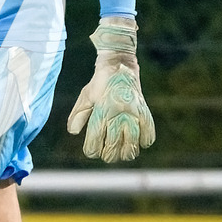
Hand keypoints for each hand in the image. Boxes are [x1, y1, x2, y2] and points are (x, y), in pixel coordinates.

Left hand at [67, 17, 155, 162]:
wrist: (119, 65)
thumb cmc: (99, 83)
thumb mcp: (86, 97)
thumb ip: (79, 115)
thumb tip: (73, 132)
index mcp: (101, 109)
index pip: (96, 137)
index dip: (92, 149)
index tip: (91, 152)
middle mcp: (118, 112)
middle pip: (114, 143)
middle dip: (109, 154)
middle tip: (107, 156)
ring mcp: (132, 111)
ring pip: (132, 140)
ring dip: (128, 151)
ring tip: (124, 154)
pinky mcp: (143, 109)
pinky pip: (148, 130)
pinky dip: (145, 139)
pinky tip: (140, 143)